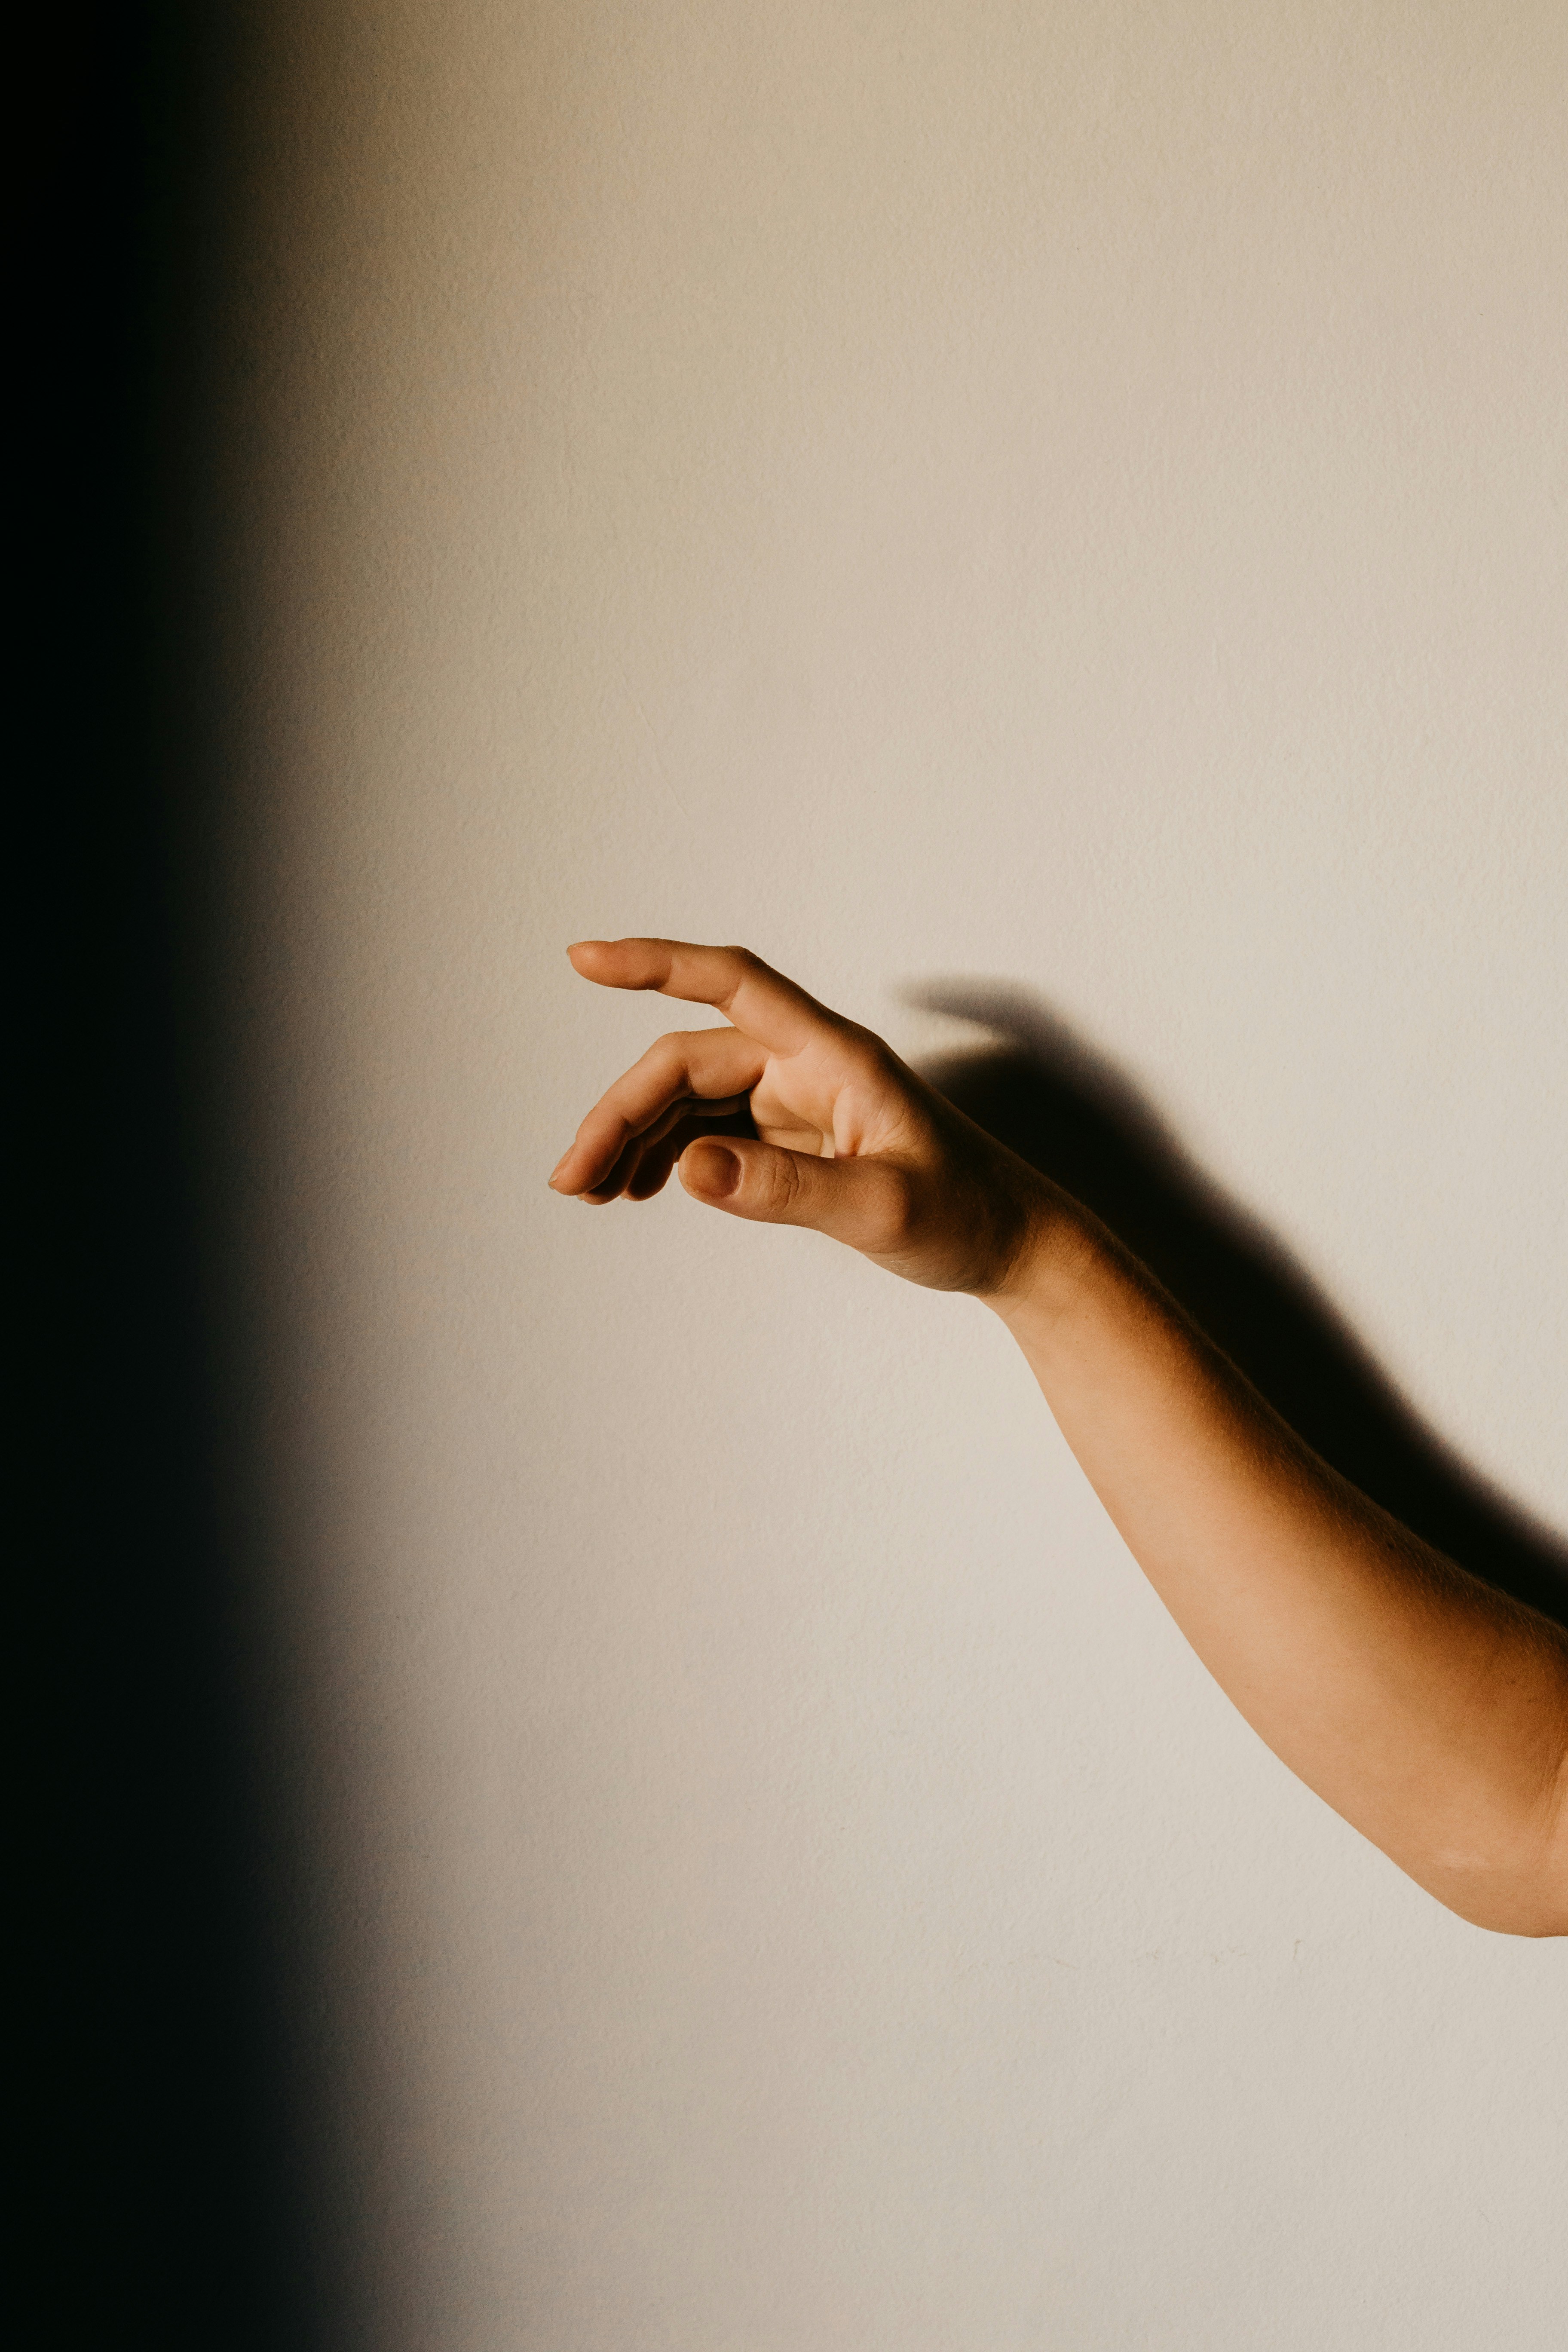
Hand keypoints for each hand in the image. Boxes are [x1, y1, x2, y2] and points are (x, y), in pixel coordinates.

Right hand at [549, 939, 1053, 1296]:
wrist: (1011, 1243)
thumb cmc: (968, 1215)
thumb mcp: (883, 1210)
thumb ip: (787, 1191)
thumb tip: (688, 1170)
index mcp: (835, 1056)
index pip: (733, 983)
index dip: (657, 963)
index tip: (583, 958)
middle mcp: (807, 1064)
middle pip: (688, 1062)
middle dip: (621, 1113)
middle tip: (571, 1181)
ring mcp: (796, 1098)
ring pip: (690, 1099)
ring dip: (634, 1138)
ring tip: (589, 1194)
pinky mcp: (791, 1135)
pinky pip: (710, 1131)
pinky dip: (666, 1156)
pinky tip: (634, 1190)